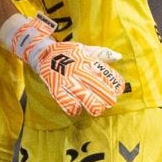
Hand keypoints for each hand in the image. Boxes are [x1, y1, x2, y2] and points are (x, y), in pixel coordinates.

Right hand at [3, 14, 125, 116]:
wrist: (43, 52)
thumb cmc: (68, 52)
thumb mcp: (85, 50)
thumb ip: (102, 54)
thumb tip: (119, 57)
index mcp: (87, 60)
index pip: (105, 72)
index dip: (114, 83)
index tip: (118, 90)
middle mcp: (78, 69)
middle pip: (95, 84)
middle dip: (105, 96)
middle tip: (110, 102)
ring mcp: (66, 78)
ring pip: (81, 93)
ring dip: (91, 103)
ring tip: (97, 110)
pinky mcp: (55, 85)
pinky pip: (63, 98)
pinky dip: (70, 106)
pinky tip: (76, 111)